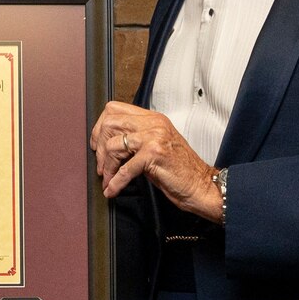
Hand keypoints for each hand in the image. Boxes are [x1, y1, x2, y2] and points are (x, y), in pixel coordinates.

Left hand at [90, 101, 220, 219]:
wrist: (201, 185)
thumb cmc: (180, 170)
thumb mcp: (155, 147)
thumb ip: (135, 140)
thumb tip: (108, 145)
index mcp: (153, 118)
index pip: (115, 109)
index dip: (100, 127)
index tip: (97, 145)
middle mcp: (154, 123)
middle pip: (110, 122)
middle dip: (100, 147)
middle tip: (101, 166)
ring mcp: (155, 137)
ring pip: (114, 145)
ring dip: (107, 167)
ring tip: (108, 180)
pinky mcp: (155, 154)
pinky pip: (125, 168)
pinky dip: (116, 182)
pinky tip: (113, 190)